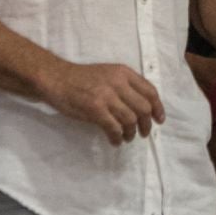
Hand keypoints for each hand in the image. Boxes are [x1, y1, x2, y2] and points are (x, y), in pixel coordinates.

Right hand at [42, 59, 164, 144]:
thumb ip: (125, 85)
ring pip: (130, 120)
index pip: (150, 91)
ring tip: (127, 138)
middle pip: (143, 108)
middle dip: (146, 124)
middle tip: (144, 133)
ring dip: (131, 133)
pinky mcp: (95, 109)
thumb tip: (143, 107)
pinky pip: (114, 128)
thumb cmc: (82, 78)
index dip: (158, 108)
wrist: (56, 78)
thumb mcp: (108, 73)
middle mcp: (118, 83)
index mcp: (123, 72)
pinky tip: (115, 141)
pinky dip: (117, 138)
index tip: (159, 120)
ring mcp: (106, 96)